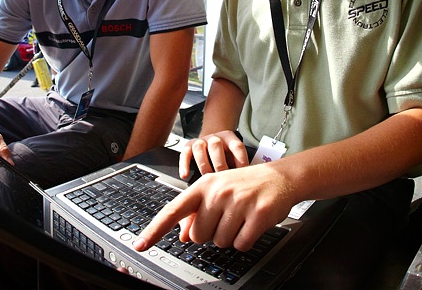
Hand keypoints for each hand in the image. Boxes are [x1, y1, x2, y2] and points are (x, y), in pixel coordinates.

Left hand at [134, 163, 294, 252]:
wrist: (280, 177)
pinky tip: (251, 224)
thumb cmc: (245, 185)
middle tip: (227, 216)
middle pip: (199, 235)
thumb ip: (197, 213)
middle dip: (212, 232)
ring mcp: (238, 202)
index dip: (155, 230)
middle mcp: (218, 192)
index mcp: (204, 185)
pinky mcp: (257, 215)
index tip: (141, 244)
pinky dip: (246, 240)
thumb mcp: (218, 191)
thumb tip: (184, 236)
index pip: (173, 210)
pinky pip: (241, 244)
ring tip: (241, 217)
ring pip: (220, 242)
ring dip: (231, 236)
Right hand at [179, 130, 248, 178]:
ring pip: (199, 148)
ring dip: (203, 165)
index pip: (237, 146)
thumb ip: (239, 165)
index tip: (242, 175)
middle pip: (216, 145)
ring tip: (206, 179)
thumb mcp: (234, 155)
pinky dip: (184, 165)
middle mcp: (215, 137)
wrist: (212, 140)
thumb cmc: (226, 154)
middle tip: (222, 180)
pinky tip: (185, 175)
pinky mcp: (188, 146)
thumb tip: (246, 182)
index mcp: (229, 137)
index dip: (241, 161)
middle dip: (219, 164)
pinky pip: (185, 153)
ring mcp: (201, 141)